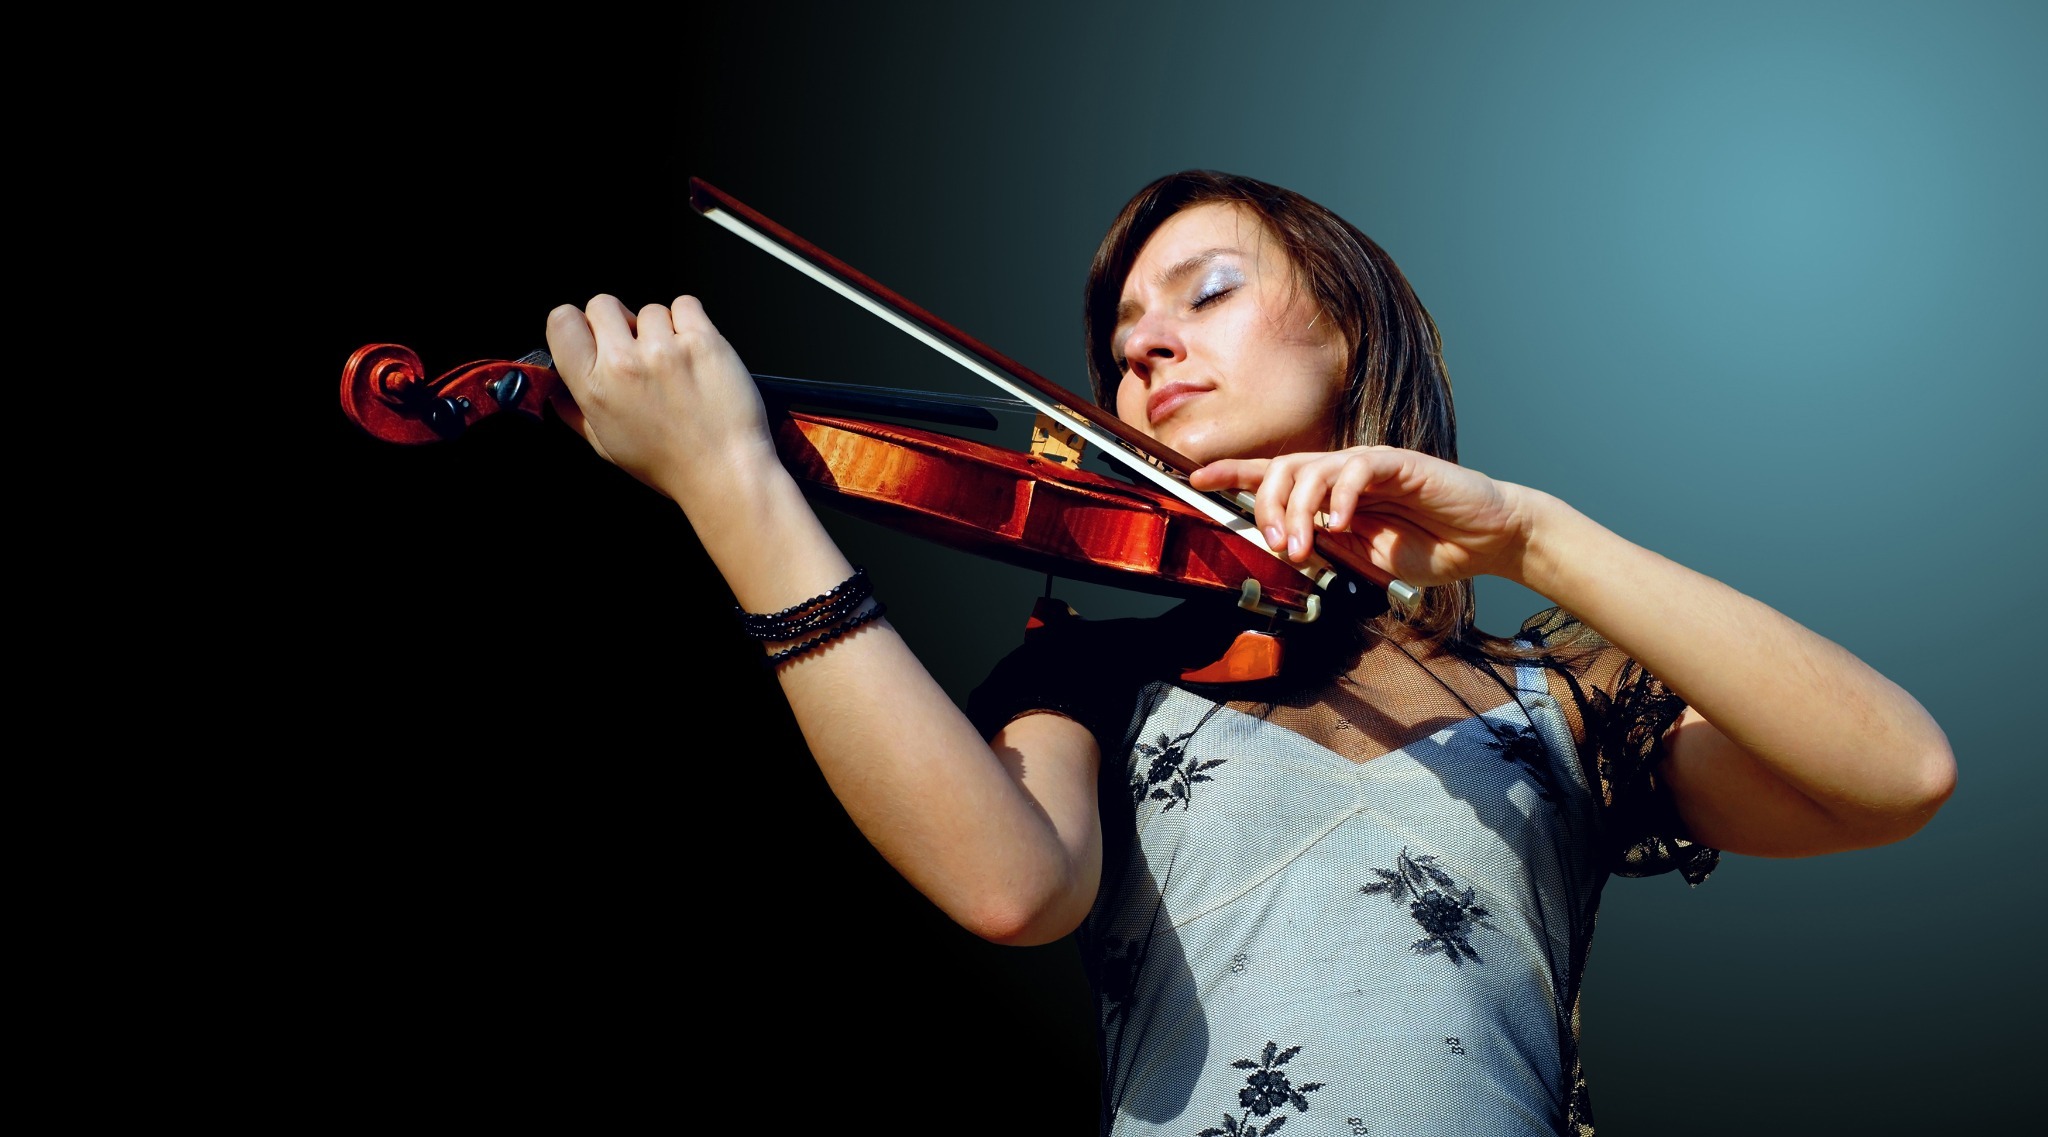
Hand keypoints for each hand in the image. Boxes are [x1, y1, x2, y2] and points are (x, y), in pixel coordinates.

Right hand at [543, 294, 776, 503]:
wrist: (724, 471)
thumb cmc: (669, 464)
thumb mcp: (607, 446)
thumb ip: (576, 412)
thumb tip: (556, 390)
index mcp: (594, 387)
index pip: (561, 320)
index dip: (578, 324)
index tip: (593, 335)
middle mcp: (624, 363)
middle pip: (603, 304)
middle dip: (619, 322)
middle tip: (638, 350)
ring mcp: (664, 349)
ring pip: (650, 310)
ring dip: (661, 330)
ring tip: (675, 366)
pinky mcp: (703, 340)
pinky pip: (686, 304)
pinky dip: (691, 323)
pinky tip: (695, 353)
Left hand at [1189, 446, 1536, 587]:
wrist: (1485, 541)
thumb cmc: (1429, 548)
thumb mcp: (1363, 559)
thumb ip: (1326, 548)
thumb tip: (1284, 548)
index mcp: (1331, 495)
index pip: (1273, 474)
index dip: (1233, 473)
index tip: (1196, 478)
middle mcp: (1343, 473)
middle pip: (1282, 468)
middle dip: (1267, 507)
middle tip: (1278, 547)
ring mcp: (1369, 465)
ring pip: (1311, 468)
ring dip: (1297, 512)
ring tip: (1304, 547)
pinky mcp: (1399, 462)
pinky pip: (1355, 469)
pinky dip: (1339, 497)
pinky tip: (1340, 523)